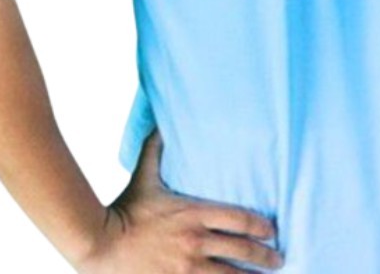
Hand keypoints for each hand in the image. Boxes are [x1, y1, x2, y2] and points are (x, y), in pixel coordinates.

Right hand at [75, 129, 283, 272]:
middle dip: (265, 257)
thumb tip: (161, 121)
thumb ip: (156, 147)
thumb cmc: (125, 207)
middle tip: (279, 260)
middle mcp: (195, 242)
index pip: (239, 219)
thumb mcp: (143, 174)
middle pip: (242, 251)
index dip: (262, 227)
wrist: (100, 244)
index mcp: (193, 213)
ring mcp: (186, 269)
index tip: (273, 231)